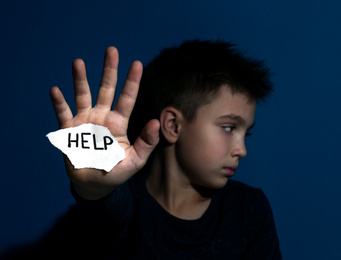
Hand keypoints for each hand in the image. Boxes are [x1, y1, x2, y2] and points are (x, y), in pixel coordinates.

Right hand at [50, 47, 159, 199]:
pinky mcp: (69, 130)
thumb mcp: (134, 161)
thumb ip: (145, 144)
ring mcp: (85, 121)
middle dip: (109, 70)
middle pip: (106, 89)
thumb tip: (154, 122)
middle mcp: (102, 117)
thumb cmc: (116, 172)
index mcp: (119, 123)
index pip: (127, 98)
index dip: (132, 82)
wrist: (93, 184)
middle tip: (112, 50)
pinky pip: (63, 114)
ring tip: (78, 62)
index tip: (137, 63)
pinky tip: (55, 90)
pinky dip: (59, 102)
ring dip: (81, 79)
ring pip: (83, 95)